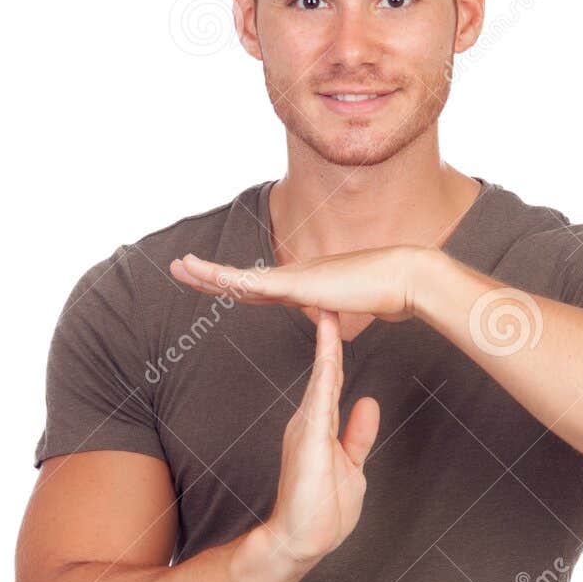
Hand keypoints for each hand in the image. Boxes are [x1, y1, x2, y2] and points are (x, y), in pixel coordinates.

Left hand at [169, 244, 425, 323]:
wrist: (403, 279)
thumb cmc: (388, 293)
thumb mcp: (355, 307)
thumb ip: (338, 310)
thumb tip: (335, 316)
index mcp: (305, 286)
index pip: (260, 288)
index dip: (234, 285)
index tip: (214, 283)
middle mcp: (294, 277)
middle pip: (242, 279)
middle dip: (209, 274)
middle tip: (180, 265)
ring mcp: (294, 278)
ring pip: (240, 277)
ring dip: (208, 272)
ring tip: (180, 265)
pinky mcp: (296, 284)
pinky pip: (250, 281)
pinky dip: (224, 277)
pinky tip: (204, 273)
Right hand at [266, 309, 379, 564]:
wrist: (300, 540)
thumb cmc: (323, 511)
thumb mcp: (352, 465)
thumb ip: (358, 434)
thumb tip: (368, 402)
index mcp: (319, 425)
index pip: (332, 378)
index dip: (337, 348)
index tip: (341, 318)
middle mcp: (309, 418)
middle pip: (326, 368)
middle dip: (328, 333)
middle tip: (330, 294)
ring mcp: (307, 425)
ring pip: (321, 374)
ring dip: (326, 340)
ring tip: (327, 304)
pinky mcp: (309, 434)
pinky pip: (320, 392)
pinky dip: (325, 364)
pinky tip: (329, 340)